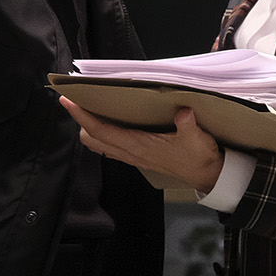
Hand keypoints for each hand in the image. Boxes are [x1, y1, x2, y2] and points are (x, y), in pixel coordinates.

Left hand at [59, 98, 225, 193]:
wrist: (207, 175)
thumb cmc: (199, 157)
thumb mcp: (196, 138)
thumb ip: (188, 124)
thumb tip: (182, 111)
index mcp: (139, 146)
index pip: (101, 131)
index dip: (82, 116)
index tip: (68, 101)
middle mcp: (131, 152)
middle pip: (92, 138)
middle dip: (81, 121)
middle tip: (79, 100)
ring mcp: (133, 156)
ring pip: (99, 144)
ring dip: (90, 128)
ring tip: (90, 108)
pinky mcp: (138, 156)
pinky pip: (111, 146)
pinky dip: (102, 134)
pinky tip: (109, 120)